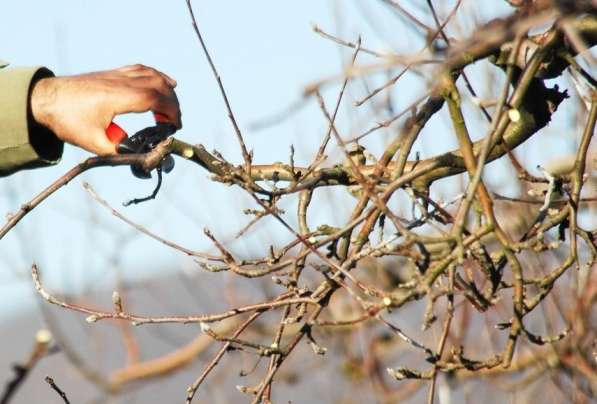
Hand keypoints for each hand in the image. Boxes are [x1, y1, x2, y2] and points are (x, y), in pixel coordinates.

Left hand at [30, 64, 181, 155]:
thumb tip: (140, 157)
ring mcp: (117, 75)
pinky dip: (156, 76)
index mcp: (118, 97)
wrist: (44, 99)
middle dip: (173, 104)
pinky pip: (141, 70)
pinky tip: (163, 83)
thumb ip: (120, 150)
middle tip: (172, 123)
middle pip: (159, 85)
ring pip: (152, 75)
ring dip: (167, 90)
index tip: (174, 126)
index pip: (156, 98)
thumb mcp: (94, 143)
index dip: (171, 112)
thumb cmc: (67, 119)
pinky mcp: (113, 73)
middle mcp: (120, 82)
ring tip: (169, 108)